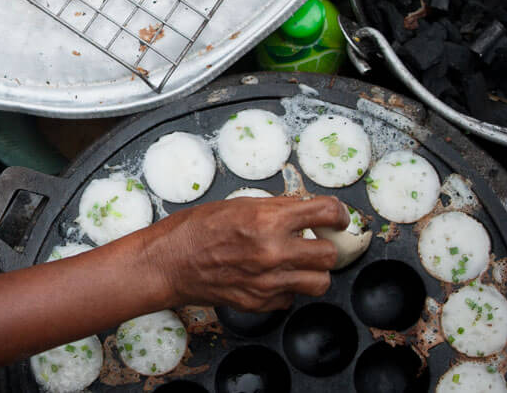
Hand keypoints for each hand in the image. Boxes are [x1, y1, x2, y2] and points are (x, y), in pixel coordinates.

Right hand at [140, 196, 347, 311]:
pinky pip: (291, 298)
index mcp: (267, 219)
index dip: (338, 213)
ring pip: (319, 282)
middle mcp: (272, 251)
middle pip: (329, 254)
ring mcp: (268, 281)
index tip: (338, 217)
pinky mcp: (260, 302)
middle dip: (325, 245)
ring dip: (313, 271)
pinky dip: (287, 288)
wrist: (168, 263)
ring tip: (298, 263)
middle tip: (315, 241)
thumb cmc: (193, 230)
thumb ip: (273, 208)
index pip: (326, 212)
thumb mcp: (236, 204)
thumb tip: (301, 210)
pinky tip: (272, 277)